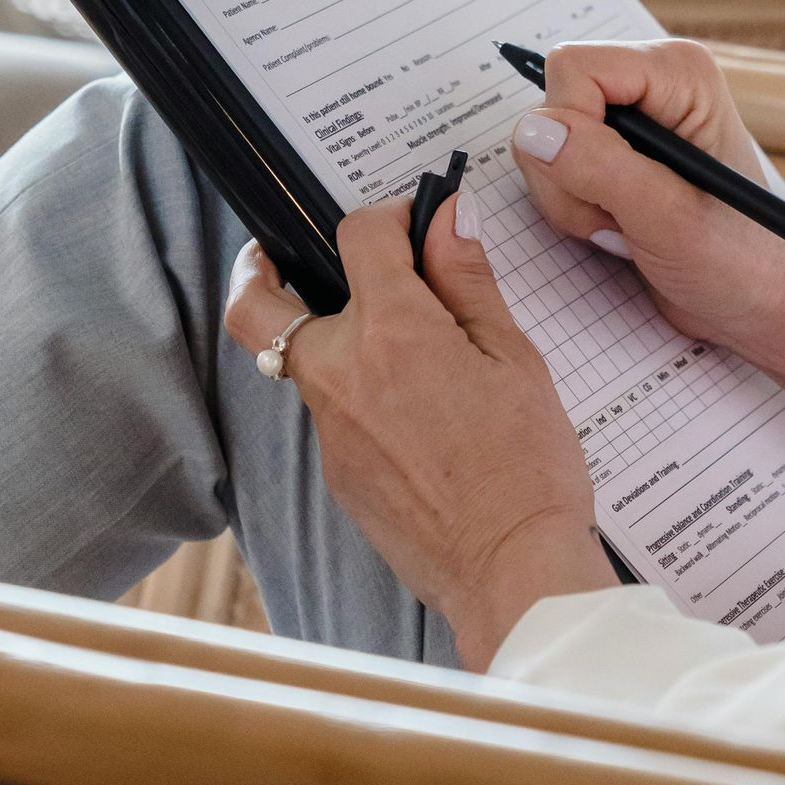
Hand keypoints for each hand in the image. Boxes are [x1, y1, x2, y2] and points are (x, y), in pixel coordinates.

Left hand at [225, 193, 614, 669]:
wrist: (509, 570)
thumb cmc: (526, 469)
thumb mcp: (514, 359)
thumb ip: (469, 282)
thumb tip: (448, 219)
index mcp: (393, 333)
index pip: (360, 236)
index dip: (387, 214)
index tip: (409, 222)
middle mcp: (342, 375)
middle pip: (258, 306)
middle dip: (258, 268)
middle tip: (276, 253)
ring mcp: (330, 431)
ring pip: (298, 365)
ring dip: (325, 338)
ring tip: (384, 338)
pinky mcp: (337, 474)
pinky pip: (330, 415)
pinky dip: (356, 395)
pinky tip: (412, 410)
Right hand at [511, 39, 784, 358]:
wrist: (757, 304)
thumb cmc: (739, 261)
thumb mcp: (668, 218)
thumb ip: (600, 167)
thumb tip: (533, 129)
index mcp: (677, 73)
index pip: (574, 69)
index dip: (572, 129)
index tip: (605, 186)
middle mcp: (650, 84)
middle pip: (552, 103)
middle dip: (568, 172)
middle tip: (619, 216)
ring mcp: (628, 119)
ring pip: (544, 138)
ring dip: (570, 197)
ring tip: (624, 226)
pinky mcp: (612, 151)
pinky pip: (552, 164)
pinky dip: (571, 205)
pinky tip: (616, 228)